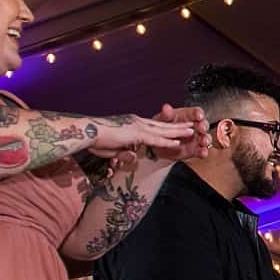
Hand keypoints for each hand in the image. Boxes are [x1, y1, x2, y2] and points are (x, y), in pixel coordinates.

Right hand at [87, 109, 204, 162]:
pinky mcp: (135, 134)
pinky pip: (155, 139)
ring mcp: (137, 127)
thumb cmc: (95, 141)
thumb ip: (125, 153)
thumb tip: (132, 157)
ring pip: (163, 130)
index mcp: (133, 123)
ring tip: (193, 131)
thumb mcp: (114, 150)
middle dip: (178, 126)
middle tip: (192, 125)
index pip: (154, 126)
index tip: (178, 128)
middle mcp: (137, 122)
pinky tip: (178, 143)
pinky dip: (167, 142)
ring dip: (179, 131)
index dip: (167, 128)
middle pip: (163, 125)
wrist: (86, 133)